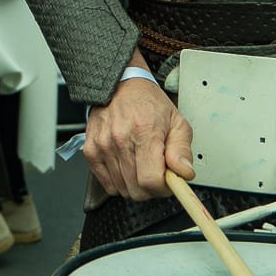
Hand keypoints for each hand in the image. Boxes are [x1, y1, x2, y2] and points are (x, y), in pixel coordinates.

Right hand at [84, 69, 194, 199]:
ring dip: (134, 185)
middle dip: (151, 188)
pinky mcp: (91, 150)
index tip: (167, 181)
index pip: (151, 180)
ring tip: (141, 166)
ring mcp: (103, 145)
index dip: (163, 188)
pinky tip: (127, 168)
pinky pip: (106, 184)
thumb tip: (184, 173)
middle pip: (136, 189)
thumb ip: (182, 150)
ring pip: (122, 189)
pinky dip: (118, 182)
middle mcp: (120, 139)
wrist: (121, 85)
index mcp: (144, 132)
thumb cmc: (149, 103)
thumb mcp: (177, 122)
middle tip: (155, 173)